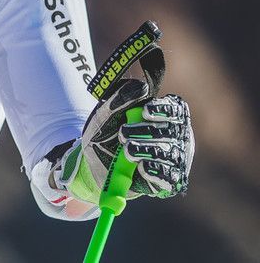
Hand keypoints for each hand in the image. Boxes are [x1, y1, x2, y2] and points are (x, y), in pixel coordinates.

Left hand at [57, 78, 193, 201]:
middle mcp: (174, 138)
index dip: (164, 110)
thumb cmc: (104, 135)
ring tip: (126, 151)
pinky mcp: (167, 180)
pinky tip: (142, 167)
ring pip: (171, 153)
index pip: (176, 110)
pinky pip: (170, 177)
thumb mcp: (105, 114)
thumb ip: (121, 98)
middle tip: (122, 134)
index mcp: (163, 117)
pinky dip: (156, 170)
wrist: (92, 164)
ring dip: (147, 150)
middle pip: (172, 132)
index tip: (144, 112)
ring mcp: (173, 159)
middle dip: (146, 132)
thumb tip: (141, 88)